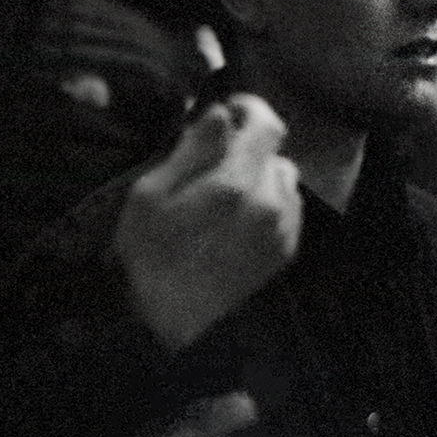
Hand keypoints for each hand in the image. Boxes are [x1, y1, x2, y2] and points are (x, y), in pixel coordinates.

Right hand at [115, 95, 301, 353]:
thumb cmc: (151, 257)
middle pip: (276, 151)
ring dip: (261, 177)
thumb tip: (220, 114)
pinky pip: (287, 209)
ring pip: (283, 180)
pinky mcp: (286, 250)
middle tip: (215, 163)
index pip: (267, 122)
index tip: (227, 113)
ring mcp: (283, 227)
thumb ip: (191, 150)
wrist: (181, 327)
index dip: (249, 109)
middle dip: (248, 149)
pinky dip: (268, 205)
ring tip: (229, 197)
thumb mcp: (150, 196)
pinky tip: (238, 224)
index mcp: (235, 181)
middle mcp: (270, 200)